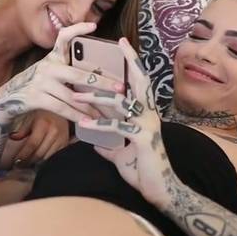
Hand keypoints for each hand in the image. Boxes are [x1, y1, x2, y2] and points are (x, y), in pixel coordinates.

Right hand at [0, 22, 124, 125]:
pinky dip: (76, 115)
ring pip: (72, 95)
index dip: (77, 29)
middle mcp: (48, 66)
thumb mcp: (51, 71)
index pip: (63, 37)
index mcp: (53, 57)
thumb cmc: (39, 85)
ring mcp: (41, 82)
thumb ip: (69, 69)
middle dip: (102, 82)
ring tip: (107, 113)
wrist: (9, 99)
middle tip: (119, 88)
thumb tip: (99, 75)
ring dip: (92, 106)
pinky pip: (62, 107)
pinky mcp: (36, 98)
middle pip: (78, 74)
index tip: (94, 25)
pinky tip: (88, 121)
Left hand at [7, 111, 70, 166]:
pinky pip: (54, 158)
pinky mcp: (65, 145)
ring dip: (36, 164)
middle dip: (28, 162)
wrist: (60, 113)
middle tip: (19, 166)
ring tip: (28, 165)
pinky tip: (38, 163)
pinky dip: (45, 162)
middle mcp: (54, 132)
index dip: (23, 155)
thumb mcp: (30, 119)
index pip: (32, 144)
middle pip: (39, 154)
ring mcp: (61, 139)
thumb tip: (12, 138)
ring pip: (47, 158)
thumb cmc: (42, 116)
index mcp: (43, 124)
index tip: (16, 162)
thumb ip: (22, 131)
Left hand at [72, 38, 173, 207]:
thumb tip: (95, 143)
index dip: (132, 63)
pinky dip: (98, 125)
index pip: (138, 83)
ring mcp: (147, 125)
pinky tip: (81, 125)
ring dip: (96, 98)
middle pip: (140, 82)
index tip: (122, 44)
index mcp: (145, 113)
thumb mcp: (121, 155)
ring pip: (121, 103)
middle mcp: (149, 114)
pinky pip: (118, 127)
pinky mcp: (143, 139)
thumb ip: (109, 145)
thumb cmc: (142, 171)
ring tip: (76, 95)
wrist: (160, 192)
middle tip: (118, 44)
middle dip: (129, 61)